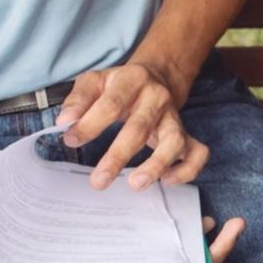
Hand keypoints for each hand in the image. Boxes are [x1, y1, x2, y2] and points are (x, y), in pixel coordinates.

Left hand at [57, 61, 208, 190]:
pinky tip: (167, 182)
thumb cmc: (119, 85)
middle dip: (118, 156)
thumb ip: (78, 99)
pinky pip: (197, 153)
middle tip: (99, 181)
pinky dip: (187, 170)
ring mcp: (174, 118)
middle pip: (140, 127)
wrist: (156, 77)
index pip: (111, 104)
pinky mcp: (186, 134)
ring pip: (175, 141)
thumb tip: (64, 122)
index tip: (70, 141)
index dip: (91, 124)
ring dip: (157, 164)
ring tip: (136, 184)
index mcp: (133, 81)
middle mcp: (157, 99)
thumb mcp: (95, 81)